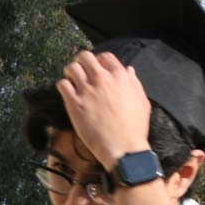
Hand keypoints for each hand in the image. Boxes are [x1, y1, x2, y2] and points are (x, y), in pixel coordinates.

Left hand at [56, 50, 151, 167]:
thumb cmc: (135, 128)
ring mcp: (87, 90)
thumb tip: (129, 70)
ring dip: (70, 72)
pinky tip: (67, 92)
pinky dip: (63, 86)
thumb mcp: (142, 101)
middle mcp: (102, 79)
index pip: (105, 56)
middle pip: (85, 57)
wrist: (123, 148)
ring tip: (72, 80)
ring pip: (71, 68)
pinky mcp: (74, 103)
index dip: (99, 61)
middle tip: (80, 70)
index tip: (96, 68)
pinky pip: (62, 85)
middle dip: (81, 61)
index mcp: (120, 76)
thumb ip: (134, 83)